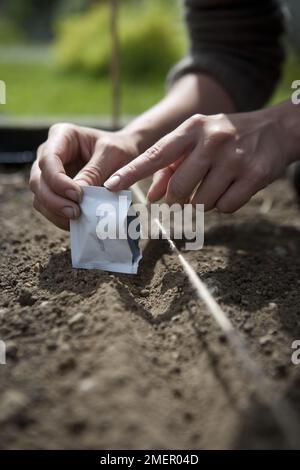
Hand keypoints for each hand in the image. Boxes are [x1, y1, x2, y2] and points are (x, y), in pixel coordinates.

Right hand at [29, 123, 138, 228]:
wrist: (126, 155)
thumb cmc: (119, 149)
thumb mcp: (112, 155)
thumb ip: (94, 173)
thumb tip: (76, 197)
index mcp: (62, 135)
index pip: (49, 159)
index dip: (58, 180)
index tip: (78, 195)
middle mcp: (49, 153)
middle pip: (38, 180)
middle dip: (54, 200)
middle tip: (75, 213)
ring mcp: (48, 173)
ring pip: (39, 196)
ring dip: (55, 212)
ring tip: (78, 219)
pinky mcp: (54, 190)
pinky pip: (48, 207)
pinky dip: (60, 217)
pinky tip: (76, 223)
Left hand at [104, 109, 289, 212]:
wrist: (276, 129)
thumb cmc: (225, 137)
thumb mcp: (196, 141)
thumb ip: (170, 167)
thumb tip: (150, 197)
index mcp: (192, 129)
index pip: (155, 155)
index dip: (131, 173)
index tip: (109, 186)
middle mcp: (212, 141)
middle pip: (178, 190)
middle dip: (178, 198)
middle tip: (189, 190)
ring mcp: (234, 158)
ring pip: (202, 202)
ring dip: (204, 201)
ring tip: (217, 181)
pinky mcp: (254, 175)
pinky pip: (225, 207)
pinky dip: (225, 204)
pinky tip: (233, 186)